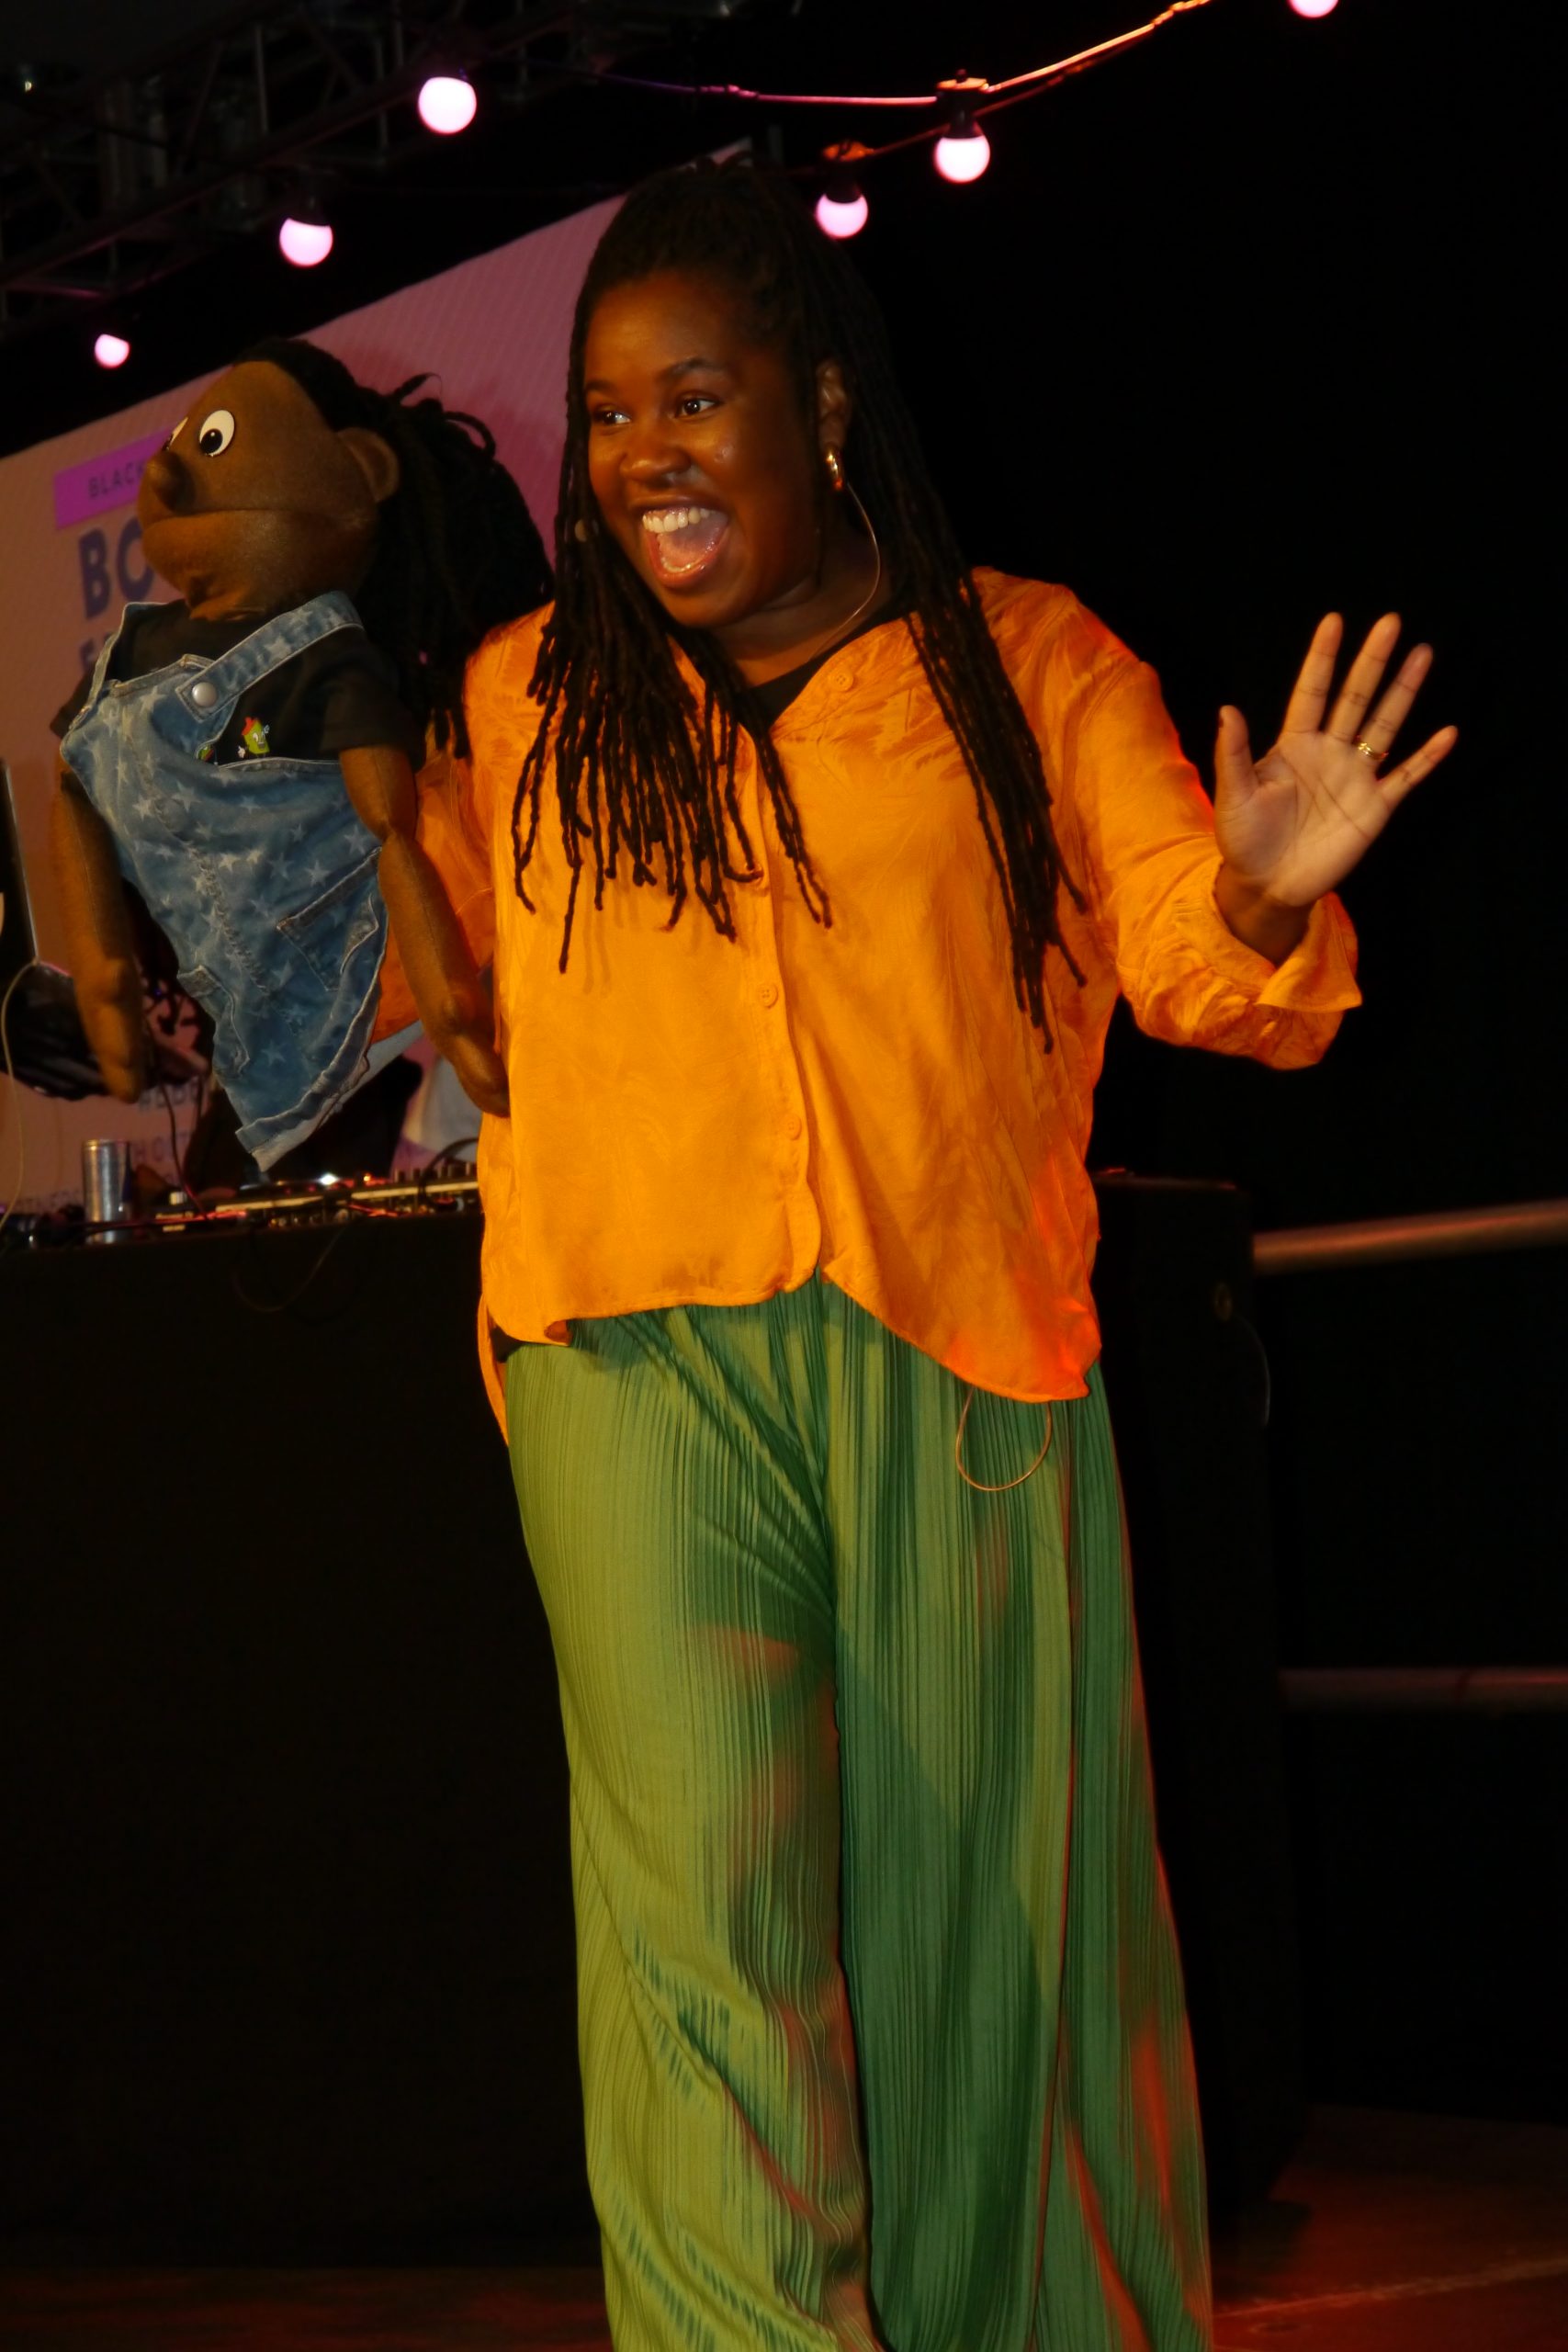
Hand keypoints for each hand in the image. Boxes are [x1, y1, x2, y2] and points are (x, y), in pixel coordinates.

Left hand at [1215, 613, 1456, 919]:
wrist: (1266, 887)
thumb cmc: (1243, 840)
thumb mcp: (1233, 795)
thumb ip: (1233, 753)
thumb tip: (1227, 709)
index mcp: (1293, 745)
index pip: (1312, 692)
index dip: (1322, 659)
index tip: (1334, 622)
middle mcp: (1328, 753)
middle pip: (1355, 698)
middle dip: (1372, 661)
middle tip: (1391, 622)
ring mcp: (1354, 778)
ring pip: (1384, 726)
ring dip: (1404, 692)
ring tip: (1423, 654)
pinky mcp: (1373, 808)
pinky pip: (1405, 778)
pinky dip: (1427, 758)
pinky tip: (1448, 733)